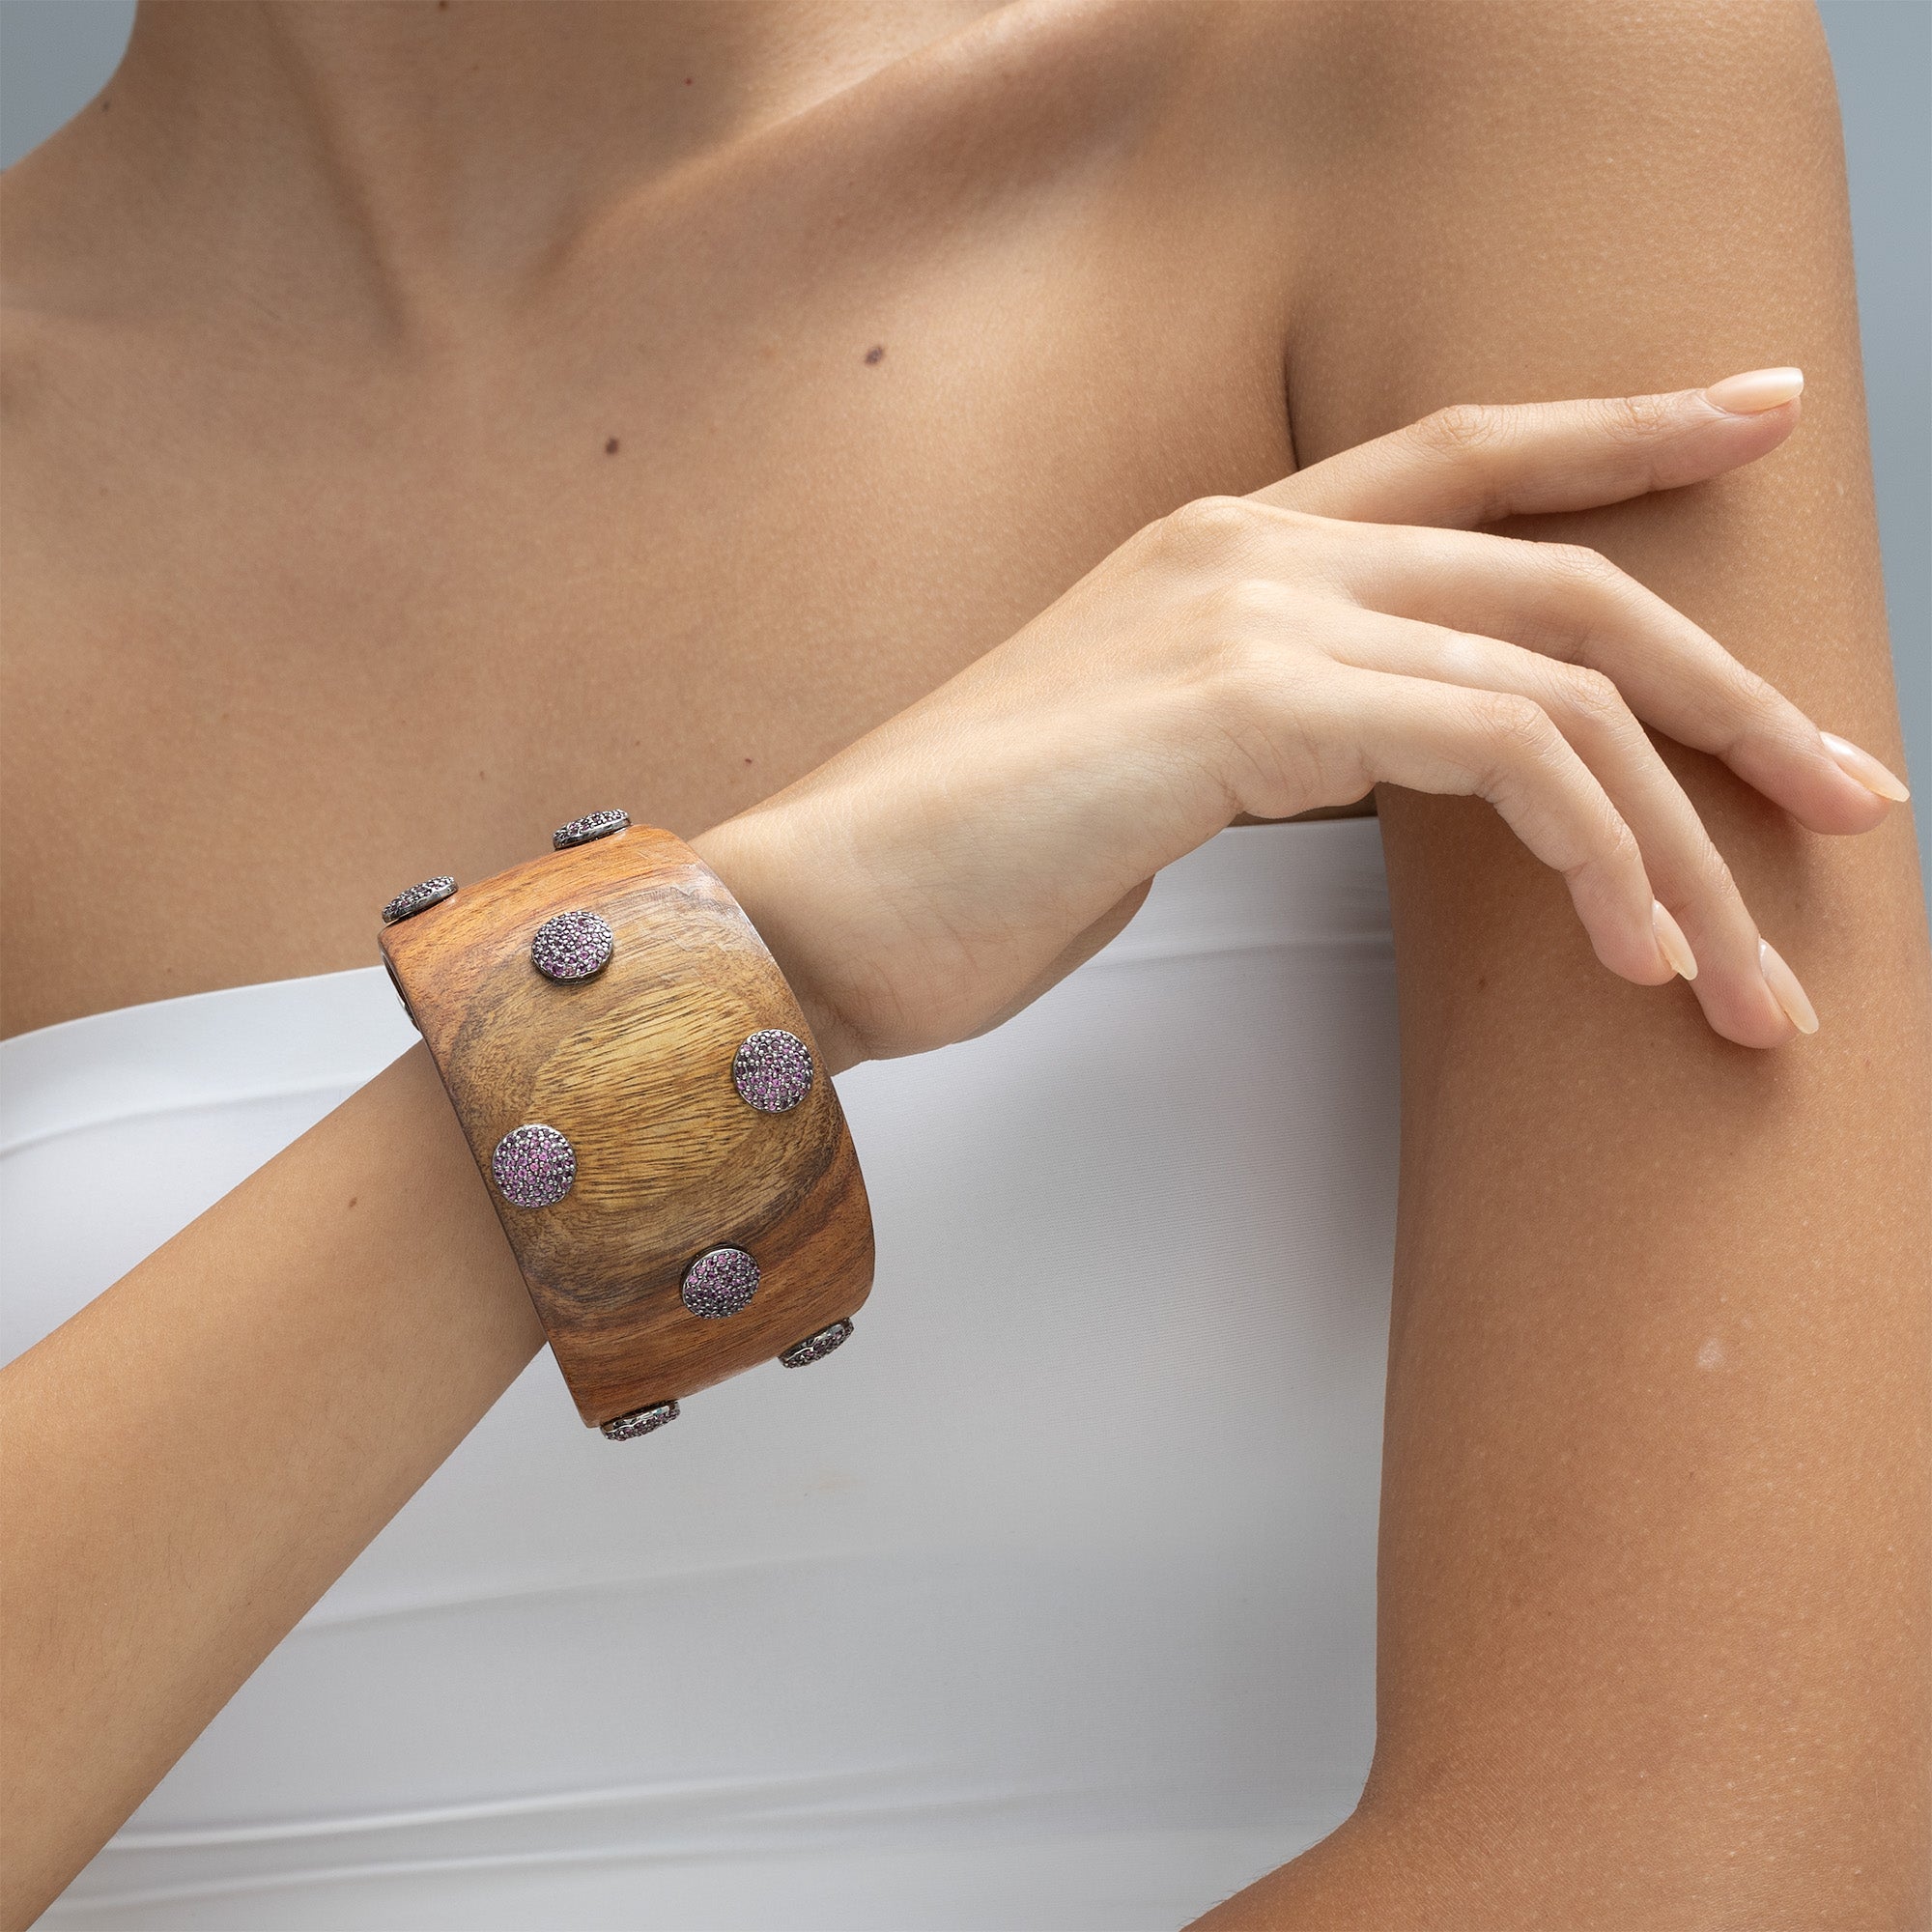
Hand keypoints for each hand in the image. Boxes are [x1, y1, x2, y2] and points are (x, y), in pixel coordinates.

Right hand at [693, 369, 1907, 1059]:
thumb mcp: (1144, 778)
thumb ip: (1269, 741)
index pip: (1462, 462)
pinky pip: (1499, 750)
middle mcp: (1250, 547)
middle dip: (1730, 691)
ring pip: (1559, 680)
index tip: (1747, 415)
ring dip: (1685, 833)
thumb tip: (1374, 772)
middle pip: (1560, 577)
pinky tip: (1635, 953)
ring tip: (1748, 972)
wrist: (807, 916)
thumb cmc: (958, 871)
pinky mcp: (1243, 704)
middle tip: (1847, 792)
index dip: (1617, 435)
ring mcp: (1247, 609)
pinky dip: (1595, 854)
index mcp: (1222, 551)